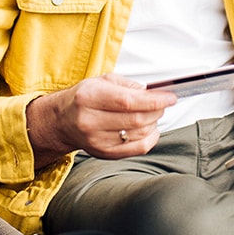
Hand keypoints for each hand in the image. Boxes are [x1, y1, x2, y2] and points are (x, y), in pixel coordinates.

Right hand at [26, 73, 176, 168]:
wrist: (63, 121)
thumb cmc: (85, 98)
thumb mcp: (102, 81)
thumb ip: (129, 86)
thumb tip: (154, 94)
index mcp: (89, 97)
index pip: (128, 102)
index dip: (153, 100)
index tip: (170, 97)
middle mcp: (90, 121)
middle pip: (136, 120)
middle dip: (157, 110)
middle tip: (163, 103)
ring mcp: (97, 140)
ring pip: (139, 134)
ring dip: (154, 123)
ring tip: (152, 113)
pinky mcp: (104, 153)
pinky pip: (137, 149)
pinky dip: (150, 138)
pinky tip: (150, 128)